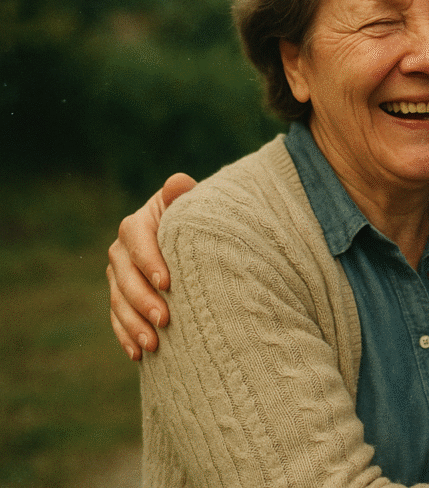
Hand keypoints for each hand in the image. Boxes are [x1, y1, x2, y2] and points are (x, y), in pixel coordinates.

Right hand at [107, 173, 195, 358]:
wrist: (198, 242)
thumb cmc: (201, 220)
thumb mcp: (196, 206)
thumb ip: (186, 196)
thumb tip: (178, 183)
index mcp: (138, 223)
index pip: (137, 239)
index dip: (149, 260)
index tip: (167, 282)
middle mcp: (122, 249)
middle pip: (124, 276)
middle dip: (143, 300)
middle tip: (165, 320)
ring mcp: (118, 276)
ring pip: (118, 302)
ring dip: (134, 325)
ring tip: (154, 345)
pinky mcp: (121, 298)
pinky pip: (118, 319)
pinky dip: (126, 337)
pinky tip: (139, 355)